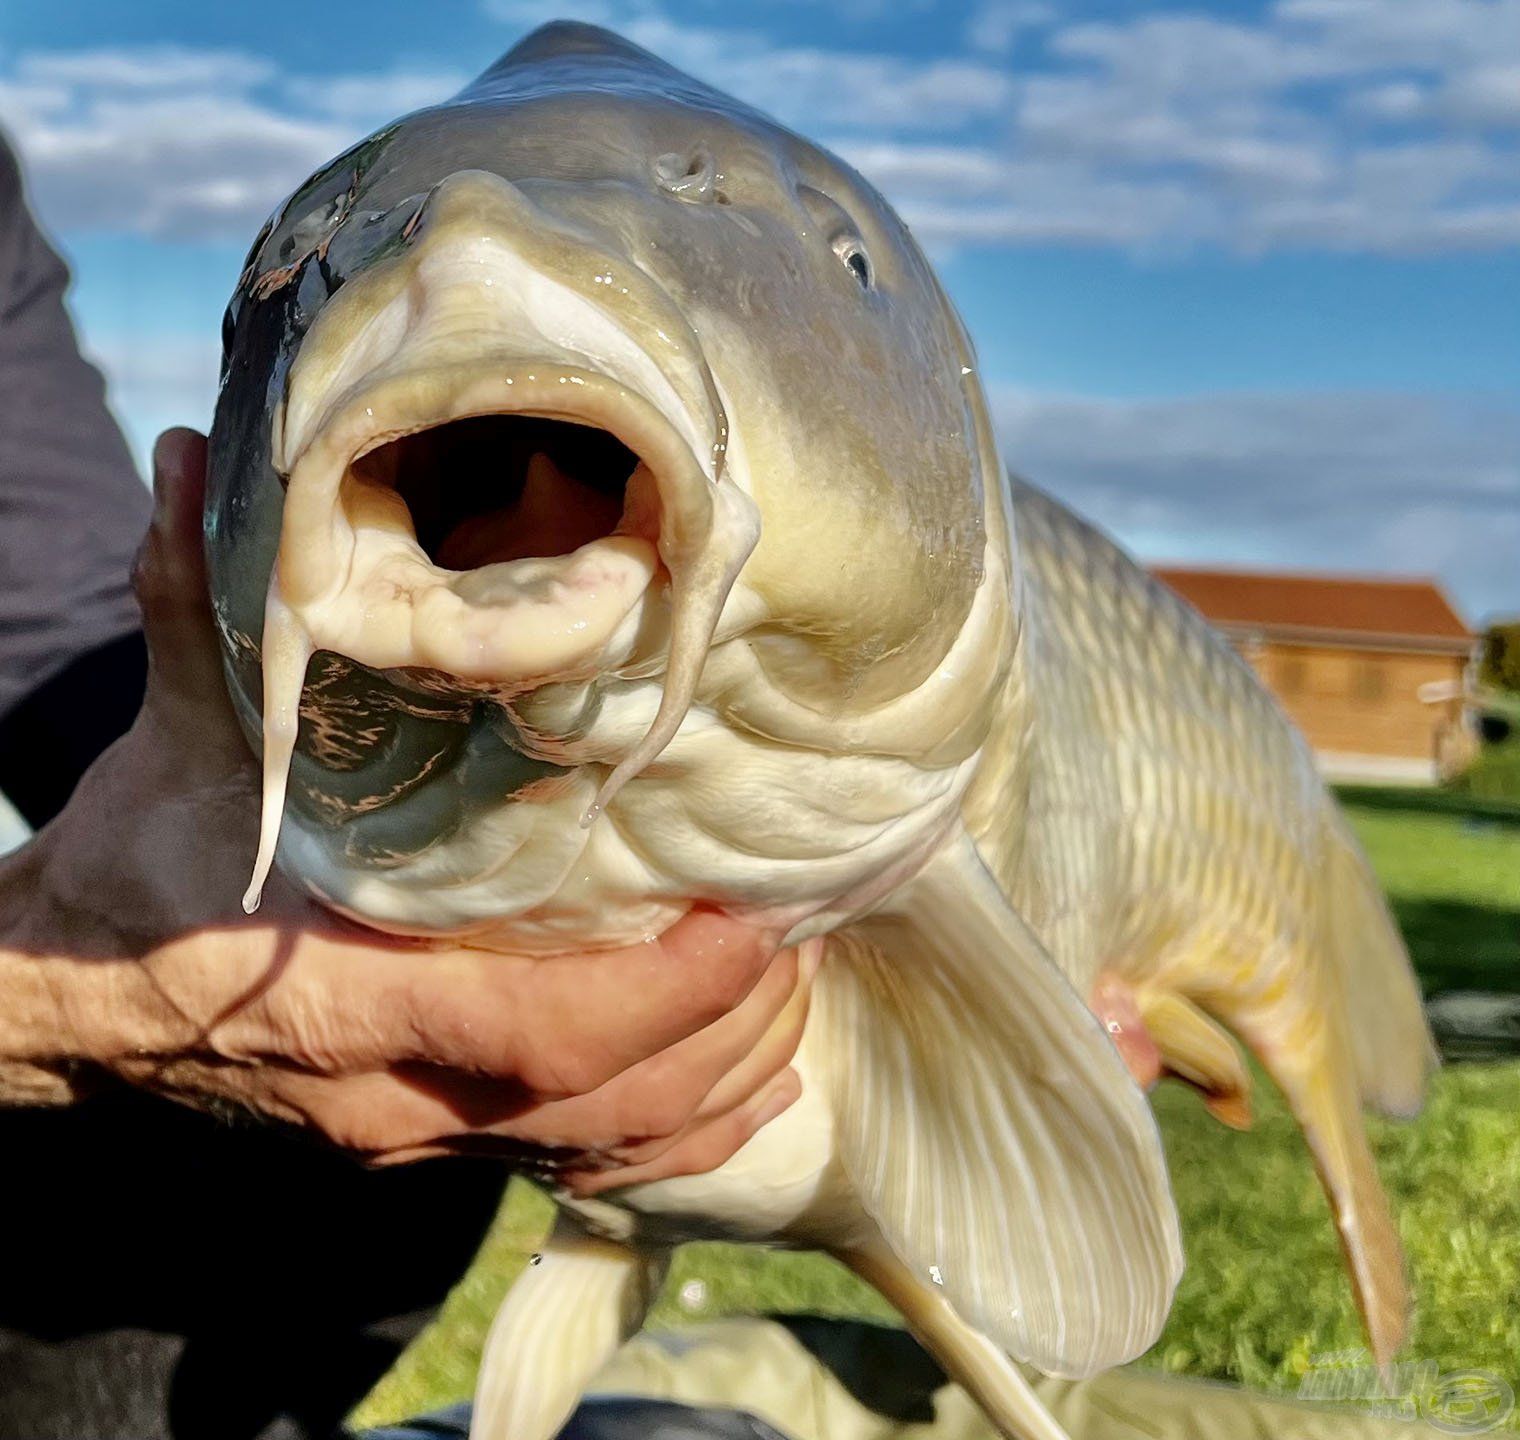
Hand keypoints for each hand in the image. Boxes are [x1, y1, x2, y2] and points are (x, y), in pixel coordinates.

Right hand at [0, 428, 808, 1186]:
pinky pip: (580, 1170)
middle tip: (803, 935)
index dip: (671, 991)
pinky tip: (753, 1089)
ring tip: (795, 991)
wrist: (61, 1010)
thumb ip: (198, 614)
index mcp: (345, 1002)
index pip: (547, 1034)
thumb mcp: (172, 742)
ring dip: (723, 1080)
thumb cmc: (131, 874)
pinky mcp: (427, 1142)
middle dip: (731, 1029)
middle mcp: (394, 1095)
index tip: (755, 919)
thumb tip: (200, 462)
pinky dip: (681, 1137)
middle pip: (610, 1103)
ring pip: (610, 1147)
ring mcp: (415, 1138)